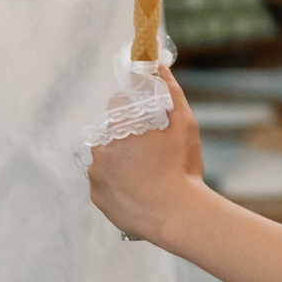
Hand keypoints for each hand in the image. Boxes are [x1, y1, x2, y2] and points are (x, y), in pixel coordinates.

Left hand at [86, 66, 207, 245]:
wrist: (177, 215)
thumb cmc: (183, 168)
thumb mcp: (185, 125)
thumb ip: (171, 92)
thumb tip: (160, 67)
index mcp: (121, 126)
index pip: (118, 105)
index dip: (134, 111)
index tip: (147, 123)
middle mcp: (102, 148)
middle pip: (110, 133)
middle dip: (126, 137)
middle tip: (150, 152)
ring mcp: (96, 174)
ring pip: (105, 157)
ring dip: (119, 160)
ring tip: (144, 173)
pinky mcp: (96, 196)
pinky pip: (103, 182)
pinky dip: (116, 182)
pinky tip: (137, 188)